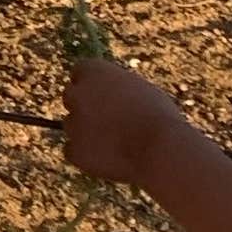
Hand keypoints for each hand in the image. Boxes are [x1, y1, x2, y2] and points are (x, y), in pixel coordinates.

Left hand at [65, 53, 177, 187]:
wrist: (160, 148)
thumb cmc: (159, 118)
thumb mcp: (141, 91)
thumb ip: (117, 90)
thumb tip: (109, 96)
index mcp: (94, 71)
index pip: (80, 72)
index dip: (91, 85)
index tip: (101, 96)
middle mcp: (77, 93)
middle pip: (71, 97)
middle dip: (84, 107)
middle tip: (106, 122)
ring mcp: (73, 122)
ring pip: (72, 126)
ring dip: (87, 133)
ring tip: (119, 144)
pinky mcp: (74, 150)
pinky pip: (73, 151)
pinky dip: (86, 156)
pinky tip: (110, 160)